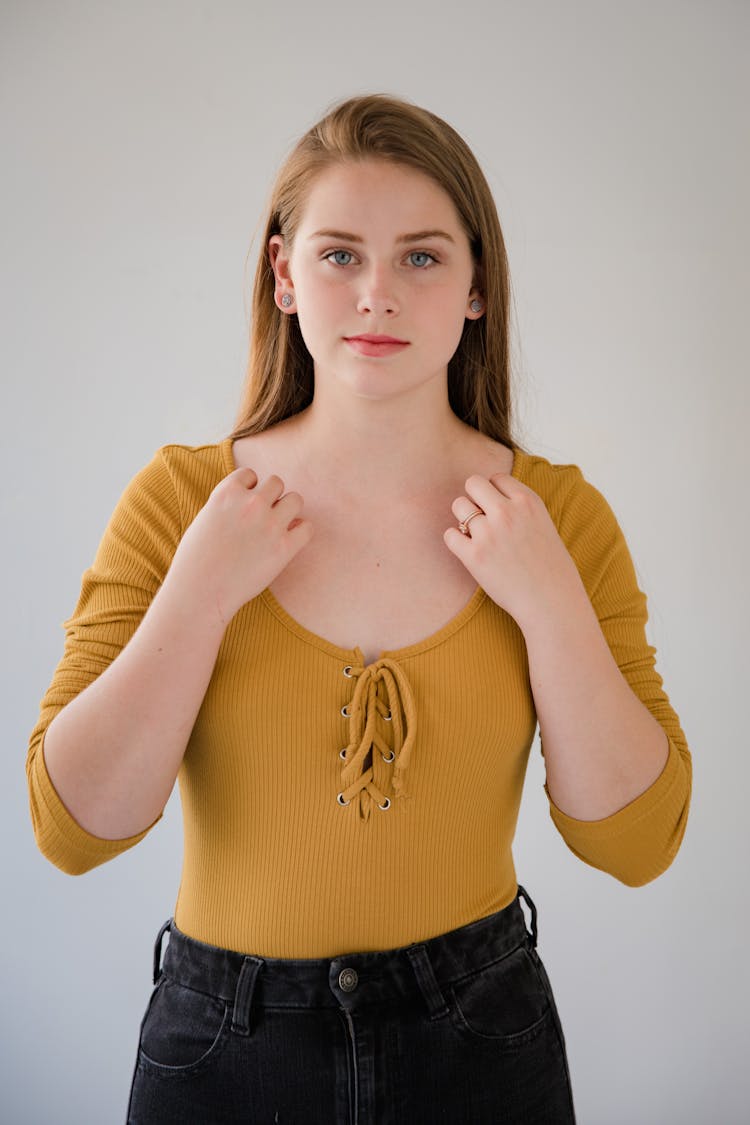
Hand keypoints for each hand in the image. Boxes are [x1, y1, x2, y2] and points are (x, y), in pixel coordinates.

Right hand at [164, 467, 312, 624]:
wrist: (200, 593)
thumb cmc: (196, 561)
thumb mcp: (204, 519)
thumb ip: (227, 504)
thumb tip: (250, 497)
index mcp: (226, 493)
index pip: (250, 474)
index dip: (249, 490)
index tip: (243, 508)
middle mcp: (250, 504)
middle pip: (277, 483)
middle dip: (271, 499)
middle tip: (261, 520)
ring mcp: (269, 524)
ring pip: (295, 500)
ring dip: (288, 511)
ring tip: (276, 529)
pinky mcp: (284, 547)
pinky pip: (307, 527)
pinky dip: (301, 532)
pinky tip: (288, 542)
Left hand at [443, 473, 583, 628]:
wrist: (552, 602)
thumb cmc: (550, 568)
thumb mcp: (544, 525)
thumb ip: (520, 508)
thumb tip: (490, 499)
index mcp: (528, 501)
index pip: (496, 478)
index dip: (494, 494)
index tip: (499, 512)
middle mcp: (508, 512)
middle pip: (472, 483)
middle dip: (474, 499)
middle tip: (482, 521)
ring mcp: (489, 533)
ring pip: (458, 506)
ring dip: (464, 520)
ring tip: (478, 538)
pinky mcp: (474, 555)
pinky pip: (449, 534)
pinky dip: (455, 541)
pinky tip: (469, 552)